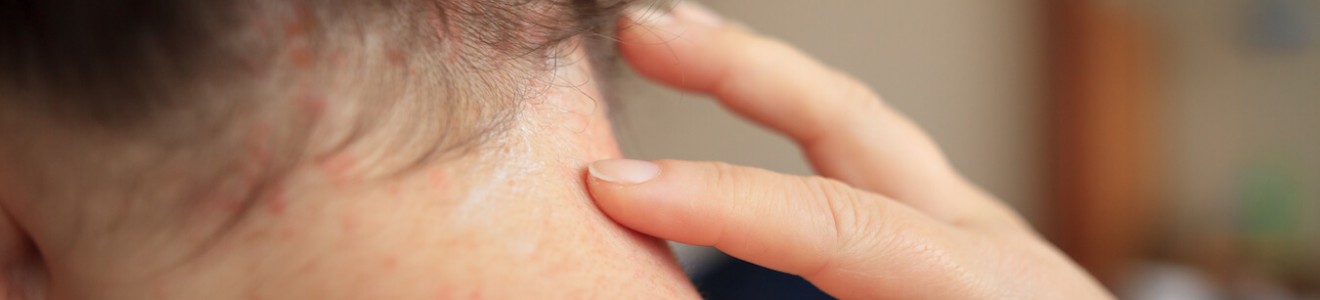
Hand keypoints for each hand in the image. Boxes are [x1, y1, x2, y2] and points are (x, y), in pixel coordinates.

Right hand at [585, 2, 1111, 298]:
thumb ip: (864, 264)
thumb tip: (714, 288)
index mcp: (992, 289)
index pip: (843, 223)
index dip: (724, 201)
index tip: (618, 188)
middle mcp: (981, 242)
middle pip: (856, 122)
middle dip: (742, 69)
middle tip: (645, 31)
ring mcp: (969, 235)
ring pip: (858, 129)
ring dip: (758, 82)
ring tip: (674, 47)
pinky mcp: (952, 246)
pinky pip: (857, 169)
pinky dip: (787, 127)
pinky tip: (738, 123)